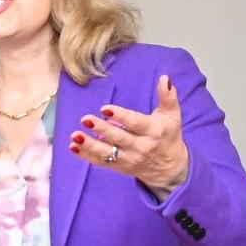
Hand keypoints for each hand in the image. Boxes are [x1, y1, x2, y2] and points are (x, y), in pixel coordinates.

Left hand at [71, 73, 189, 196]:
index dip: (121, 116)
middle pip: (119, 138)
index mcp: (153, 131)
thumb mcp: (173, 116)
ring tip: (75, 136)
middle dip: (102, 129)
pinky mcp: (120, 167)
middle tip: (85, 119)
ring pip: (108, 153)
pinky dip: (86, 156)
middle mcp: (141, 147)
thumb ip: (168, 97)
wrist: (169, 168)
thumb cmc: (168, 135)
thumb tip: (165, 78)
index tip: (105, 108)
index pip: (136, 123)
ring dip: (90, 145)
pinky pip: (101, 162)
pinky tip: (73, 147)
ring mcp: (129, 159)